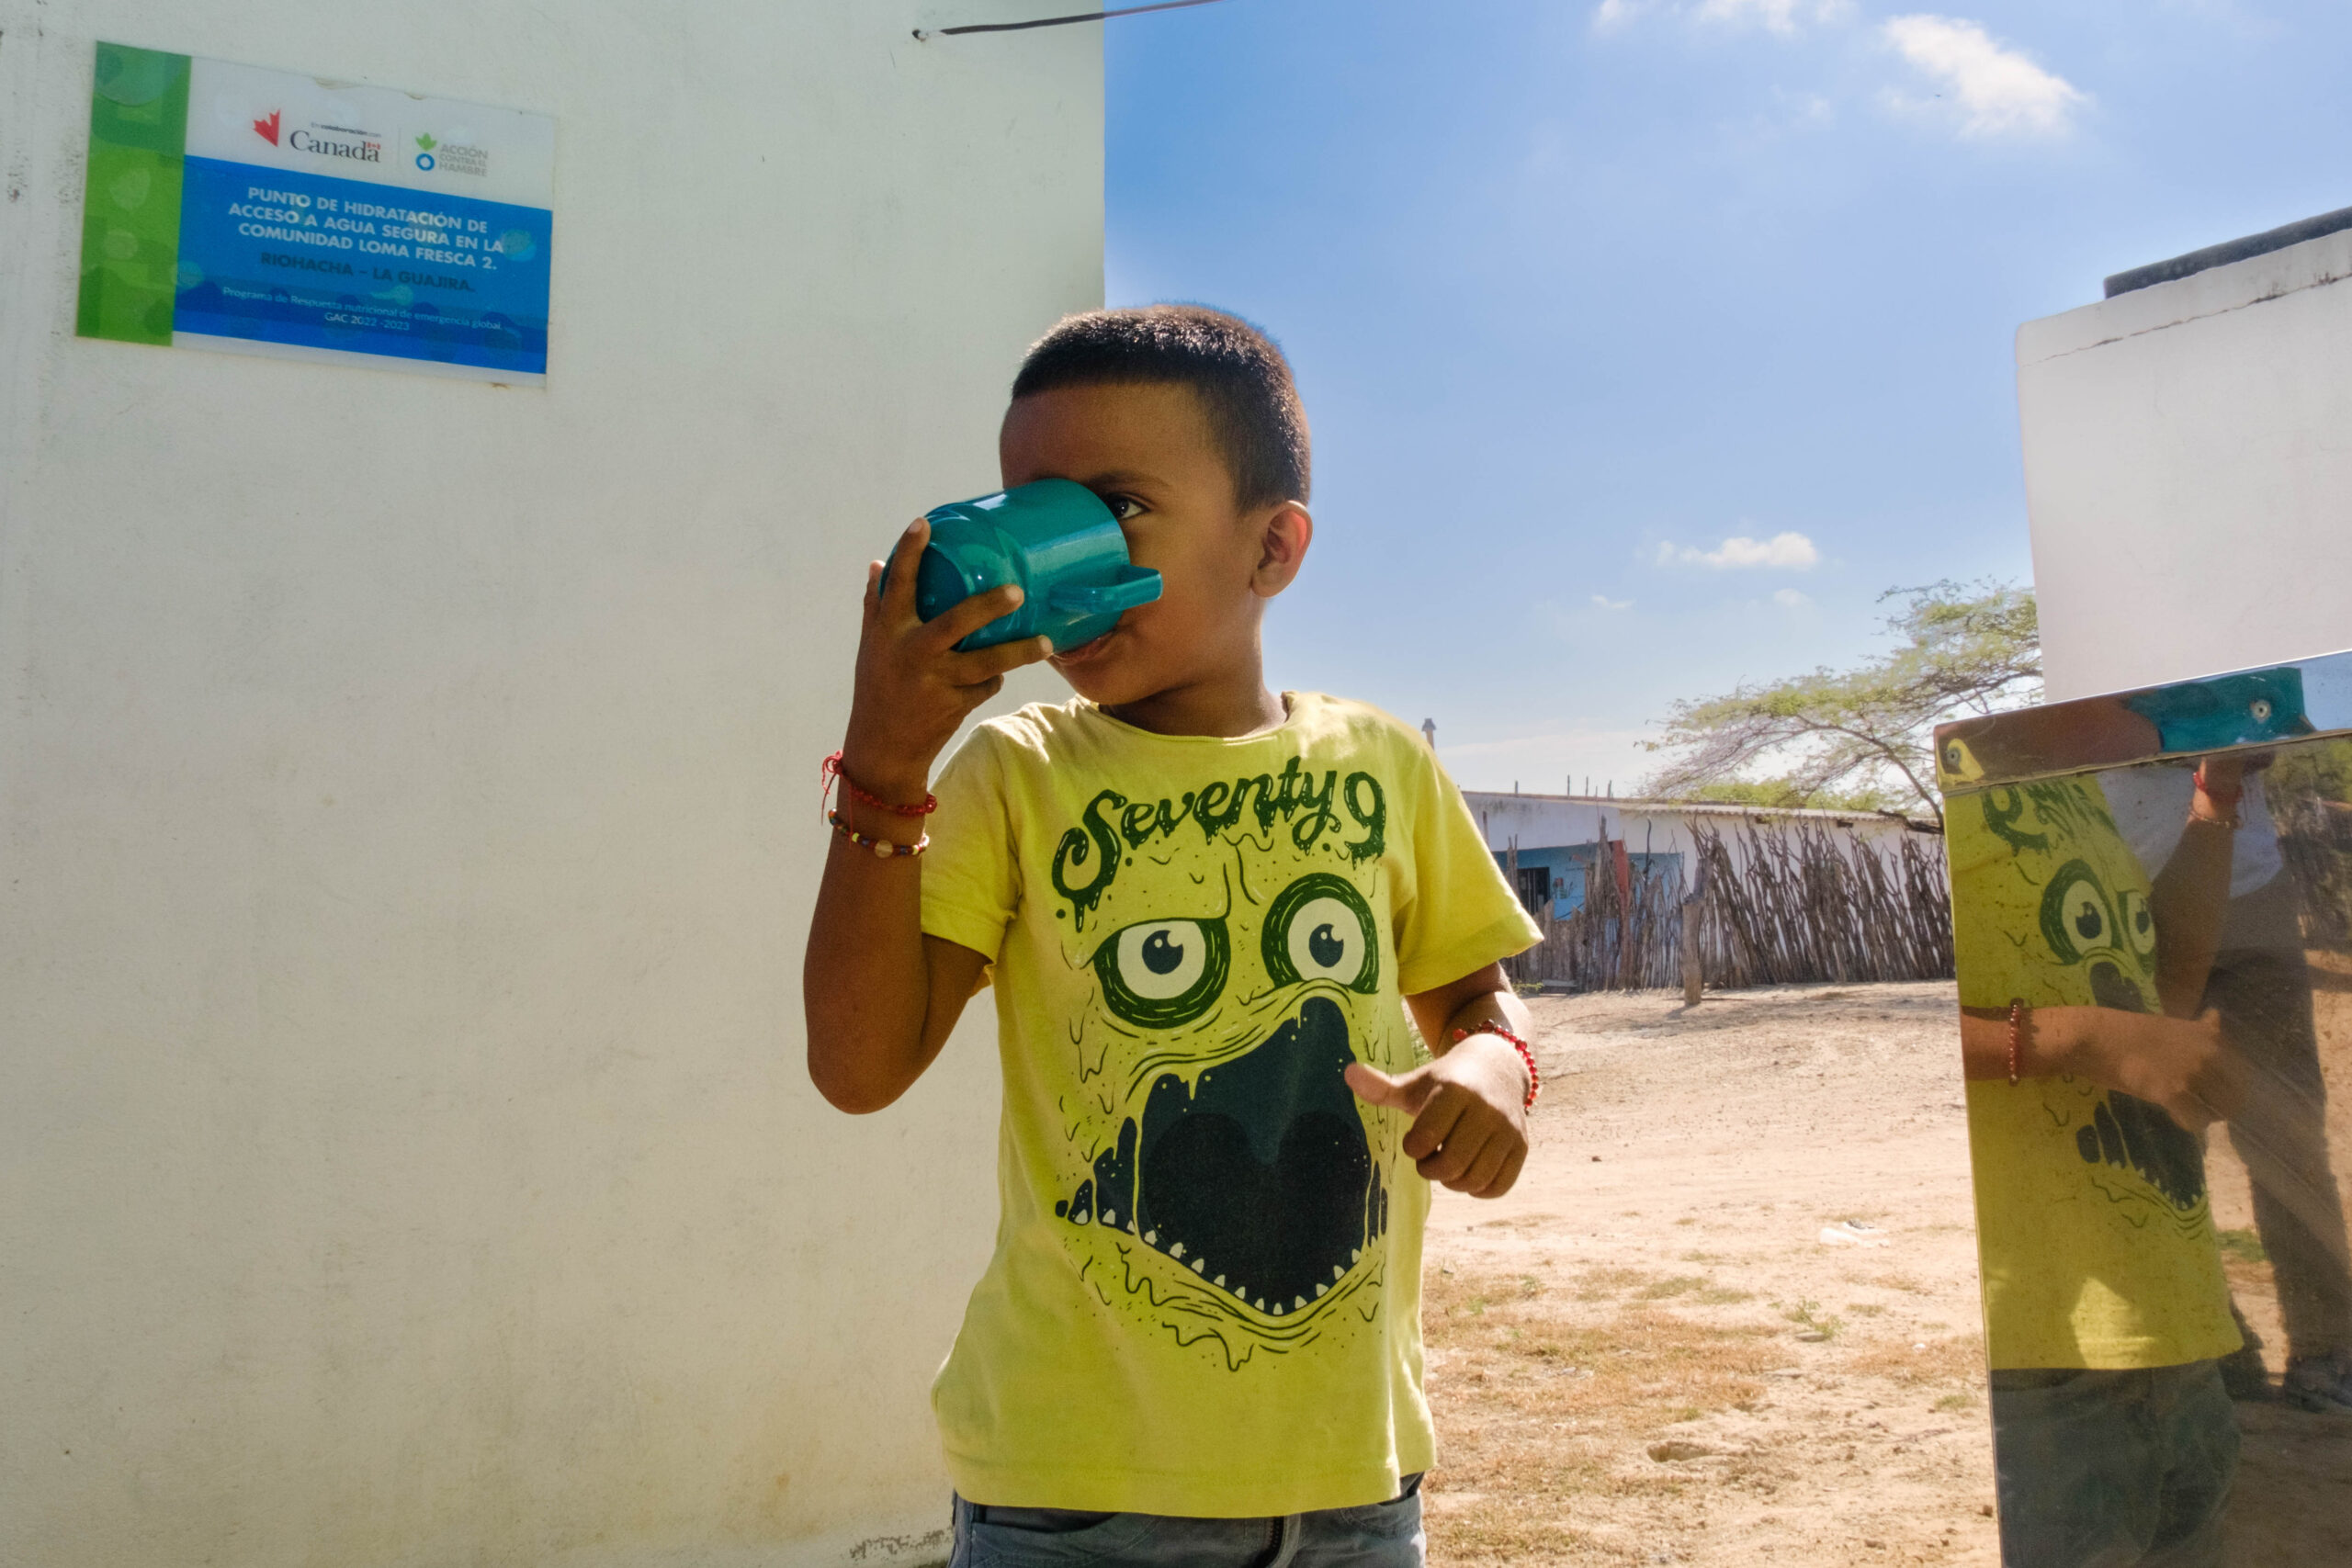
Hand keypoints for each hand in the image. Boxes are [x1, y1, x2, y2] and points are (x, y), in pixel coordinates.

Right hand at [840, 517, 1053, 796]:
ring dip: (1018, 653)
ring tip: (1046, 643)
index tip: (924, 523)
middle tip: (1017, 591)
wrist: (883, 749)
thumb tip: (878, 563)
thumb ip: (875, 605)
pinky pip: (986, 685)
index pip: (898, 586)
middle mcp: (913, 655)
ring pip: (986, 664)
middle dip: (988, 606)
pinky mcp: (956, 705)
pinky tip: (995, 676)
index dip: (910, 553)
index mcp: (889, 633)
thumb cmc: (876, 687)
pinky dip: (993, 679)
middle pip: (955, 623)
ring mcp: (937, 682)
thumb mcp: (871, 646)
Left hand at [1344, 1035, 1529, 1197]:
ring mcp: (1508, 1130)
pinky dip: (1479, 1190)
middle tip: (1429, 1158)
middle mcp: (1486, 1110)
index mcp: (1455, 1091)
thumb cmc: (1446, 1081)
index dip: (1414, 1147)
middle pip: (1451, 1164)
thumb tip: (1347, 1072)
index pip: (1425, 1139)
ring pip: (1475, 1180)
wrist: (1498, 1066)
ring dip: (1454, 1182)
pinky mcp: (1521, 1147)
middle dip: (1431, 1169)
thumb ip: (1382, 1087)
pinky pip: (1498, 1187)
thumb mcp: (1415, 1082)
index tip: (1415, 1140)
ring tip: (1448, 1163)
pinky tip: (1469, 1172)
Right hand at [2082, 1008, 2242, 1131]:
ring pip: (2218, 1111)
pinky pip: (2195, 1120)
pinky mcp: (2174, 1093)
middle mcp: (2209, 1055)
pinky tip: (2173, 1113)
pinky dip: (2187, 1122)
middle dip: (2219, 1104)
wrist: (2097, 1038)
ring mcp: (2193, 1074)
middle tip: (2198, 1104)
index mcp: (2211, 1037)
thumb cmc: (2128, 1030)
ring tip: (2185, 1110)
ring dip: (2204, 1114)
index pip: (2242, 1072)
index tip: (2212, 1089)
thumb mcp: (2171, 1024)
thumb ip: (2198, 1029)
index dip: (2229, 1086)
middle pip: (2234, 1095)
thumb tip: (2216, 1016)